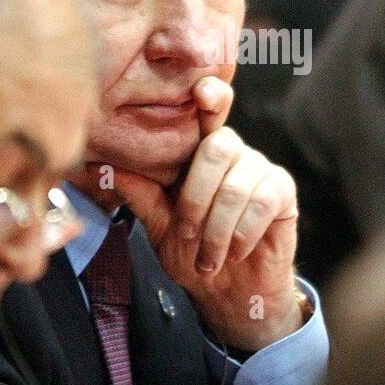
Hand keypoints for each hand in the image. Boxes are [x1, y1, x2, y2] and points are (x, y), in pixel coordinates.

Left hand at [107, 77, 303, 351]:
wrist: (230, 293)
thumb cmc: (194, 254)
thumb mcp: (160, 226)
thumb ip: (141, 194)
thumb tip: (102, 166)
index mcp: (201, 154)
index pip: (209, 112)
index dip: (211, 96)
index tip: (203, 91)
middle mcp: (233, 153)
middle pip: (220, 146)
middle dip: (196, 197)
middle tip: (186, 233)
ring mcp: (261, 169)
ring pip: (237, 186)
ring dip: (216, 230)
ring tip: (209, 258)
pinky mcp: (283, 192)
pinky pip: (262, 203)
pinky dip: (242, 234)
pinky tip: (235, 252)